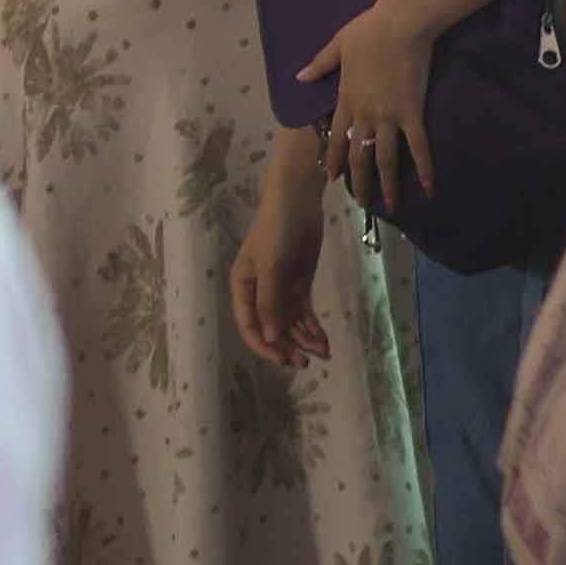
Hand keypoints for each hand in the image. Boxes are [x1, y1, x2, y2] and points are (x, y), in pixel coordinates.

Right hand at [231, 149, 333, 369]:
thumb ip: (271, 302)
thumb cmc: (277, 229)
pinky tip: (322, 339)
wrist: (298, 200)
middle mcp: (259, 292)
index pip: (250, 325)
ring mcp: (281, 287)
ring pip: (290, 322)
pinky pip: (303, 310)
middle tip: (306, 364)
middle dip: (288, 346)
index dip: (265, 345)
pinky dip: (312, 325)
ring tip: (322, 353)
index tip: (284, 359)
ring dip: (304, 338)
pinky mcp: (299, 282)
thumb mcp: (272, 266)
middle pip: (272, 327)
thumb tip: (271, 337)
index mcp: (242, 288)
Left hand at [298, 0, 440, 209]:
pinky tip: (430, 187)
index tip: (333, 179)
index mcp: (345, 99)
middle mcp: (364, 114)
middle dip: (360, 181)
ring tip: (390, 206)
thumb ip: (319, 64)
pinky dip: (425, 167)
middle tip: (362, 202)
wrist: (400, 23)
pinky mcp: (412, 112)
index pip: (337, 137)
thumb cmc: (370, 29)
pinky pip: (418, 146)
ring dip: (388, 184)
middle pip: (358, 155)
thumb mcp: (337, 45)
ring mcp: (388, 116)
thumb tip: (299, 77)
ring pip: (385, 158)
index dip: (335, 160)